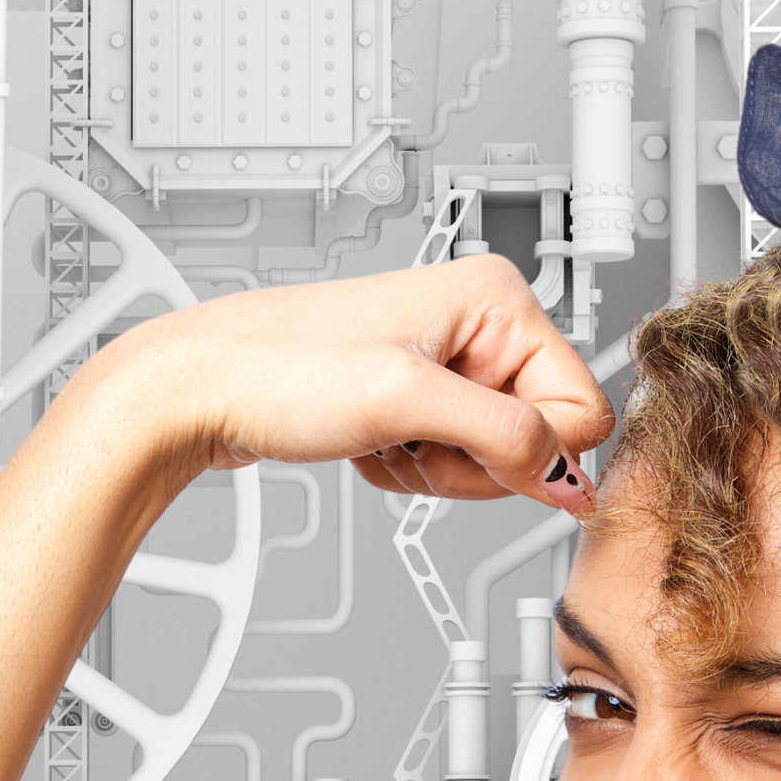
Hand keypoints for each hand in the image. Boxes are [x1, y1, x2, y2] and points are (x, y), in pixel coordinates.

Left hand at [84, 253, 616, 513]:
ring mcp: (450, 361)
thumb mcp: (404, 401)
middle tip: (410, 438)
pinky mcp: (421, 395)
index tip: (461, 444)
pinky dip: (409, 468)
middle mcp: (481, 324)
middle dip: (472, 462)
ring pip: (494, 460)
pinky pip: (451, 462)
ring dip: (435, 469)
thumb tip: (570, 479)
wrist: (201, 389)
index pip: (579, 409)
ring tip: (382, 435)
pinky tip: (370, 441)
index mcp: (498, 301)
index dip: (528, 450)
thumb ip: (505, 436)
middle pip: (536, 440)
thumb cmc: (277, 370)